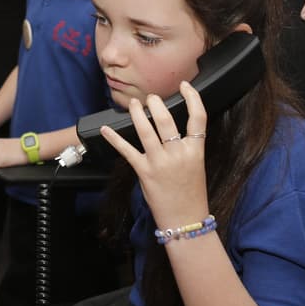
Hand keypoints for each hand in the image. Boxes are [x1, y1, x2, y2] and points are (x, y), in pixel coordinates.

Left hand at [99, 83, 209, 227]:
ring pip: (146, 130)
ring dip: (137, 114)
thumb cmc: (191, 193)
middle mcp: (177, 154)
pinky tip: (106, 129)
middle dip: (156, 104)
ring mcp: (159, 162)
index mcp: (195, 150)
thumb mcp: (196, 165)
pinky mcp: (144, 171)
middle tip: (150, 97)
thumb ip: (187, 146)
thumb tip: (172, 128)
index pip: (198, 118)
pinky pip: (127, 151)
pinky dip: (114, 138)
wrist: (186, 219)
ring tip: (133, 103)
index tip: (185, 86)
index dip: (192, 98)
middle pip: (166, 120)